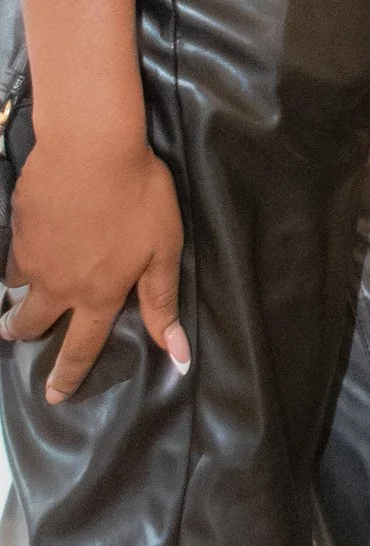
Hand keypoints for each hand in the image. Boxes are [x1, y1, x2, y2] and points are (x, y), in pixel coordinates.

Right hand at [2, 134, 187, 399]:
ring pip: (16, 287)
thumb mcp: (163, 250)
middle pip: (33, 322)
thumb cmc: (138, 196)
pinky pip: (14, 254)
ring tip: (14, 295)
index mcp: (97, 295)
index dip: (67, 375)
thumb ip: (163, 303)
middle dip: (22, 333)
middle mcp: (58, 284)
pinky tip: (24, 247)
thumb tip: (178, 357)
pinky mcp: (18, 228)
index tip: (52, 396)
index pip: (80, 348)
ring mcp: (33, 256)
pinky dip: (16, 259)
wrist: (90, 148)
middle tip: (12, 336)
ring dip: (15, 296)